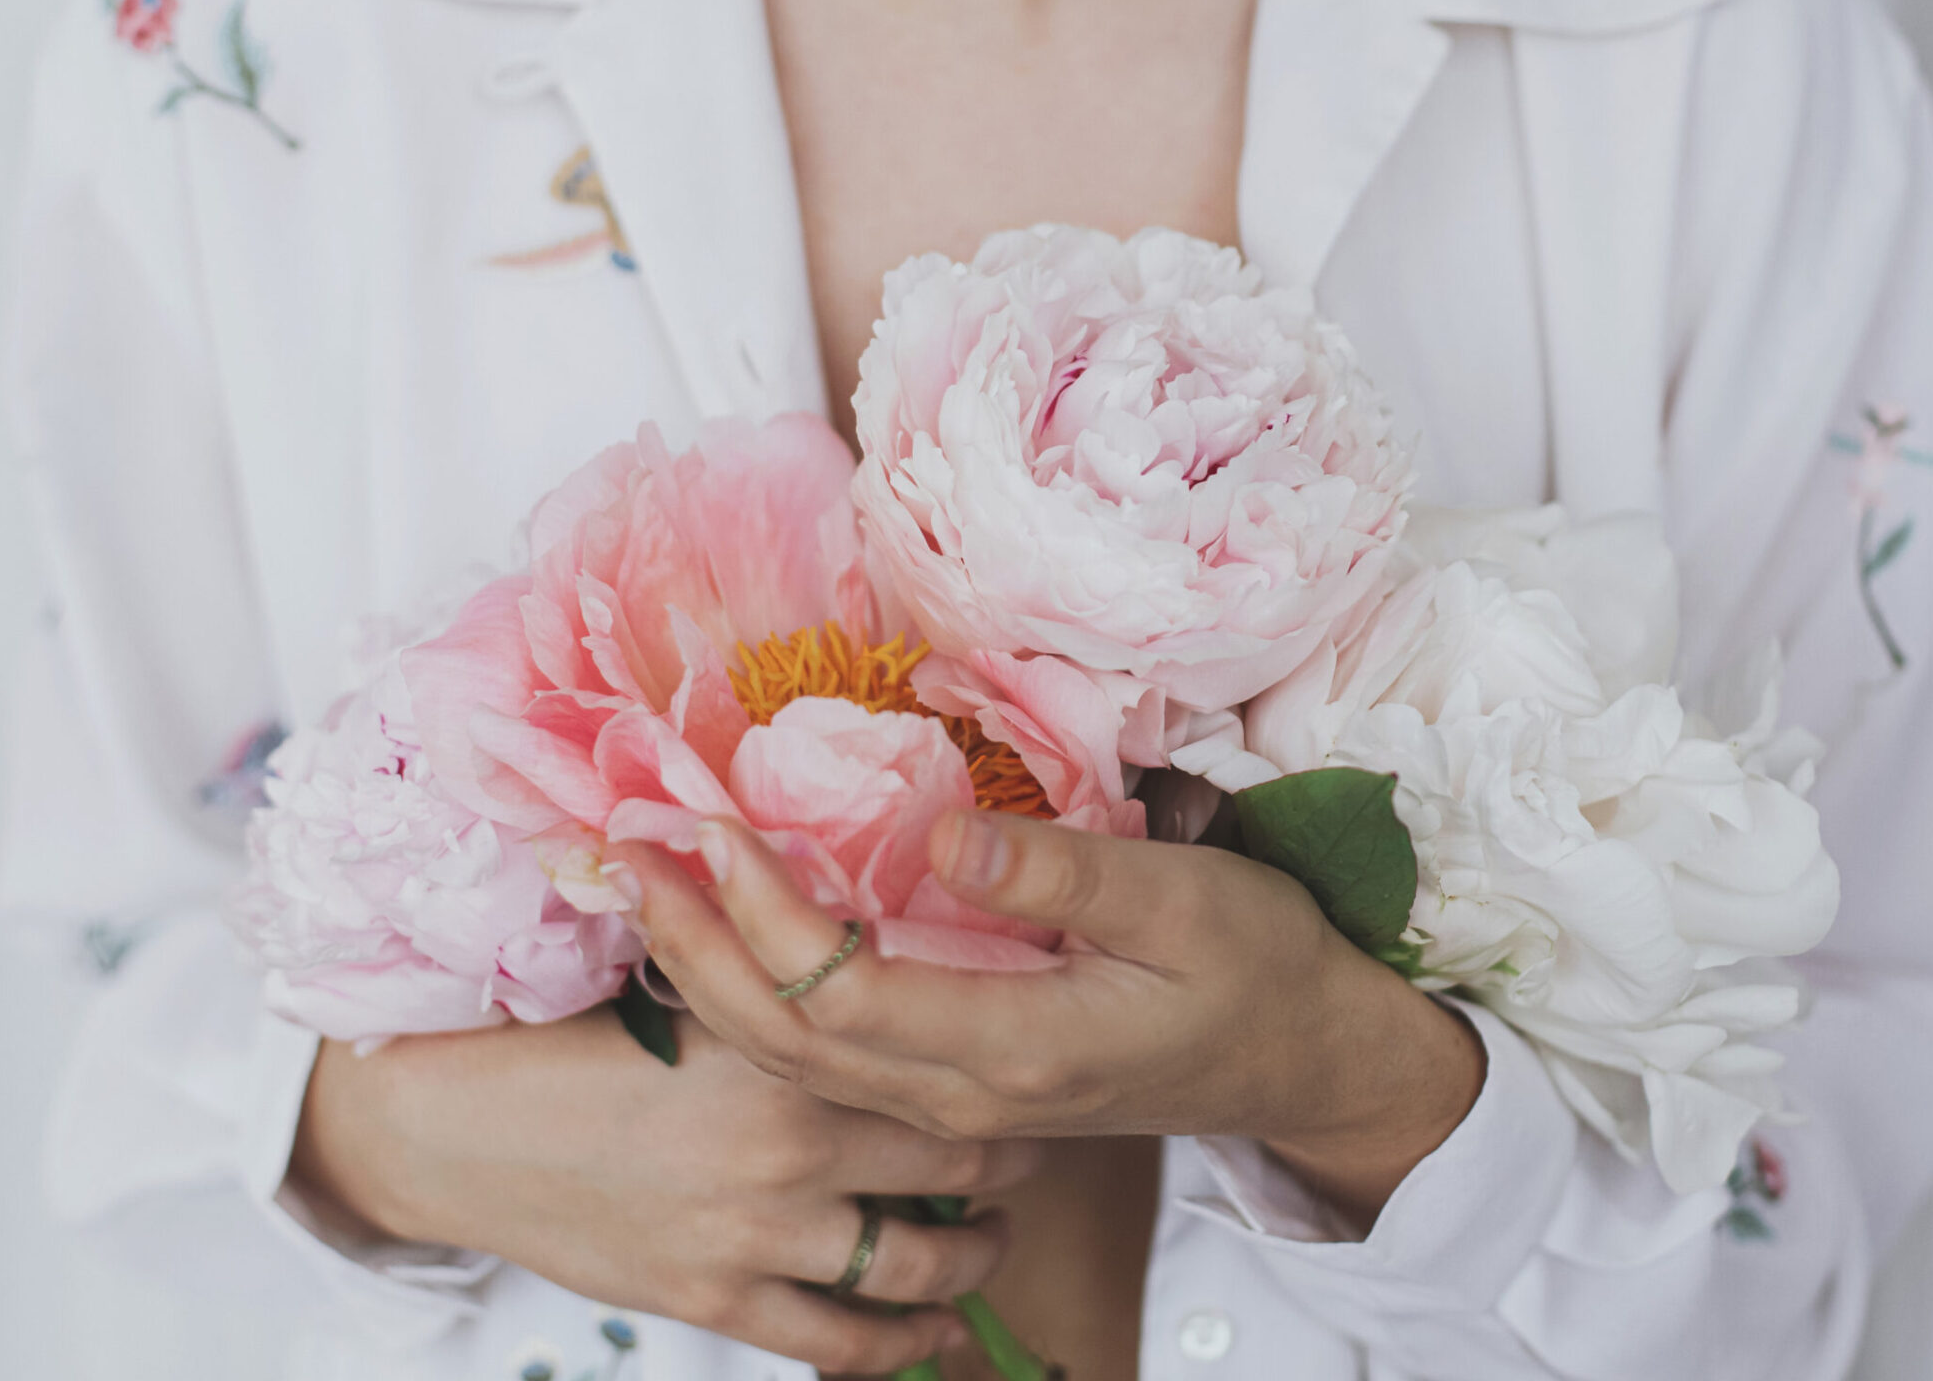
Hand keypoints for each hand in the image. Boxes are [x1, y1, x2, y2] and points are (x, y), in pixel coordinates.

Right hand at [291, 1007, 1040, 1373]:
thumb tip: (857, 935)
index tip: (1020, 1062)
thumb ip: (778, 979)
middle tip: (1032, 1149)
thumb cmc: (571, 1042)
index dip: (994, 1065)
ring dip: (974, 1254)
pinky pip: (842, 1342)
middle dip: (1009, 1160)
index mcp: (785, 1045)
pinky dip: (903, 1342)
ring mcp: (758, 1230)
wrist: (463, 1126)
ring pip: (918, 1259)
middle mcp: (788, 1142)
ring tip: (993, 1238)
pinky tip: (936, 1331)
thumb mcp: (686, 990)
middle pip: (955, 1156)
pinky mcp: (719, 1298)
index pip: (933, 1057)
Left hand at [608, 812, 1485, 1225]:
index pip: (839, 995)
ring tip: (649, 888)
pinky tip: (731, 944)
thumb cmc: (1257, 968)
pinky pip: (829, 1062)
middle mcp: (963, 1098)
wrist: (1304, 1059)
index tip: (711, 826)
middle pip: (787, 1044)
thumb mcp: (1185, 902)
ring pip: (797, 1064)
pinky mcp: (962, 1090)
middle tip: (628, 849)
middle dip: (695, 948)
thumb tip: (944, 831)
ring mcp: (957, 1106)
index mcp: (1011, 1051)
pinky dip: (761, 1002)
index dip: (761, 916)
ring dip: (711, 977)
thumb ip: (1060, 873)